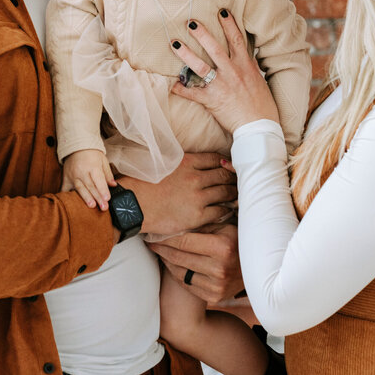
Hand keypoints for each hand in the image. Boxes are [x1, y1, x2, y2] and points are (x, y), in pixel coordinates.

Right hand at [62, 149, 115, 210]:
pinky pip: (65, 188)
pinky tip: (71, 202)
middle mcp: (82, 171)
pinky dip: (67, 195)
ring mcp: (73, 175)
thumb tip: (113, 185)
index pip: (99, 180)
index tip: (107, 198)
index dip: (103, 190)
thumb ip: (107, 174)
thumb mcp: (103, 160)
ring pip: (80, 188)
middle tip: (104, 207)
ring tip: (92, 206)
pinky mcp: (66, 178)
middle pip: (91, 186)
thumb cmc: (91, 153)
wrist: (76, 145)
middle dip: (98, 198)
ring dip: (86, 198)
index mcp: (93, 166)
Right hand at [119, 152, 235, 237]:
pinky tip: (230, 210)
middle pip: (224, 174)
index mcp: (187, 162)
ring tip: (238, 195)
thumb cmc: (142, 184)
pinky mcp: (197, 215)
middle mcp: (195, 177)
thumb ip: (181, 162)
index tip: (230, 166)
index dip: (225, 162)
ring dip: (234, 193)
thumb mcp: (162, 163)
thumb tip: (194, 163)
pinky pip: (220, 211)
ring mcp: (197, 197)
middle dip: (234, 177)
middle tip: (240, 180)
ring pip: (225, 192)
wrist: (133, 205)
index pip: (215, 159)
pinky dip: (227, 210)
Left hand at [149, 223, 244, 304]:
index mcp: (223, 247)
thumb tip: (175, 218)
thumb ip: (204, 223)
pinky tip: (170, 263)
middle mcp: (220, 268)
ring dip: (166, 260)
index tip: (153, 231)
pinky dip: (176, 272)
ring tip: (158, 250)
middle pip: (179, 257)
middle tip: (149, 239)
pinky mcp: (215, 296)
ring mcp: (217, 285)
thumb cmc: (239, 239)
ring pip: (180, 271)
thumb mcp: (226, 226)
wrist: (259, 268)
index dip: (166, 236)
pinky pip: (187, 283)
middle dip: (161, 247)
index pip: (184, 241)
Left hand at [170, 9, 279, 133]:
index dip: (229, 23)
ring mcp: (220, 85)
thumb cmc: (262, 105)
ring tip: (174, 43)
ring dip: (185, 54)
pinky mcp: (211, 100)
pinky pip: (192, 93)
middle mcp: (232, 72)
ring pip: (200, 66)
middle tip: (189, 22)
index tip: (221, 10)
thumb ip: (250, 67)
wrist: (259, 127)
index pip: (236, 39)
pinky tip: (171, 83)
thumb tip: (248, 57)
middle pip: (214, 48)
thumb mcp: (259, 81)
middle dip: (201, 33)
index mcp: (245, 65)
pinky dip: (180, 88)